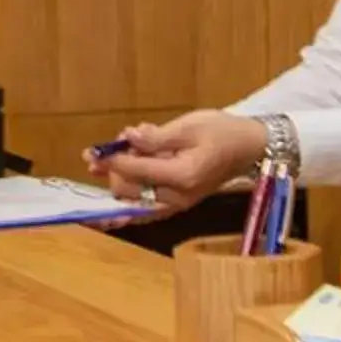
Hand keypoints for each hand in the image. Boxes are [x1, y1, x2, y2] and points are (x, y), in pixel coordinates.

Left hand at [94, 110, 267, 207]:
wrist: (248, 148)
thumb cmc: (222, 132)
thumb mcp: (189, 126)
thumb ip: (156, 137)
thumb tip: (128, 137)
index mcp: (181, 176)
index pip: (135, 170)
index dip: (110, 160)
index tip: (91, 152)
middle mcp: (177, 196)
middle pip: (129, 190)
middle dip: (114, 170)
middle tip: (111, 146)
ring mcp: (177, 204)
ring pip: (134, 203)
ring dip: (118, 182)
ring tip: (115, 157)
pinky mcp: (176, 204)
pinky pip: (145, 211)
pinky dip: (126, 207)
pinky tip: (106, 215)